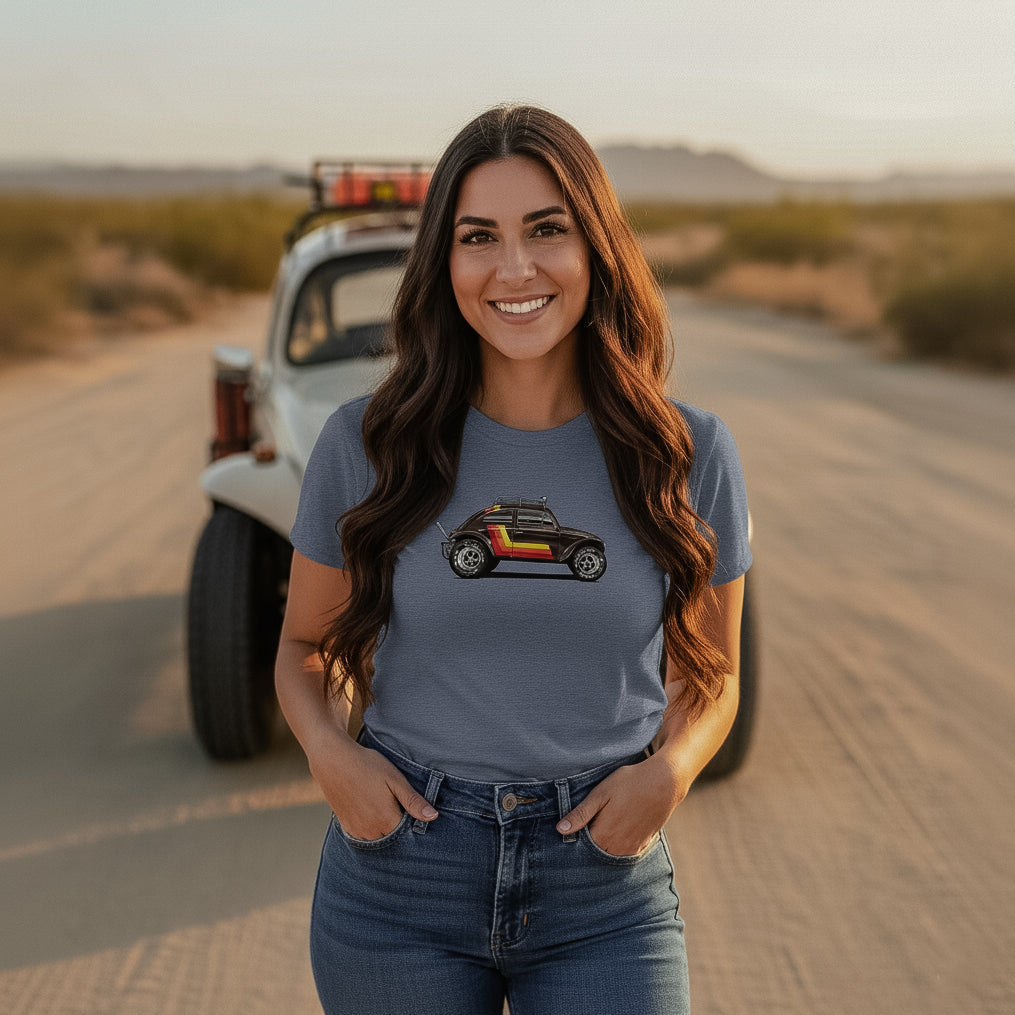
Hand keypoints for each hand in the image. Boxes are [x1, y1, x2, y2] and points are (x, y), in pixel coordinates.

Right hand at [308, 736, 437, 840]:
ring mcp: (357, 830)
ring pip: (378, 836)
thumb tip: (433, 817)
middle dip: (399, 824)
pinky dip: (371, 826)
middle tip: (395, 801)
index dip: (413, 820)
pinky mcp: (346, 826)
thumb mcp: (395, 779)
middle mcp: (371, 832)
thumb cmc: (367, 766)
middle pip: (393, 836)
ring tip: (382, 802)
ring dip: (384, 826)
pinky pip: (364, 834)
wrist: (332, 760)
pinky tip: (370, 807)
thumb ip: (413, 801)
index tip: (411, 806)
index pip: (408, 832)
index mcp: (387, 821)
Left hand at [556, 754, 683, 856]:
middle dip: (589, 843)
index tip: (573, 827)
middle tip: (590, 823)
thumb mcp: (601, 793)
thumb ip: (581, 814)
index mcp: (604, 835)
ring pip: (610, 854)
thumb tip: (560, 830)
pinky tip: (619, 829)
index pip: (581, 847)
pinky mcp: (644, 844)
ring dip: (604, 845)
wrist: (665, 782)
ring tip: (606, 824)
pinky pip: (626, 852)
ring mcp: (632, 847)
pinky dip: (619, 846)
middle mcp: (618, 847)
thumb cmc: (630, 783)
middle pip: (596, 853)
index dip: (576, 837)